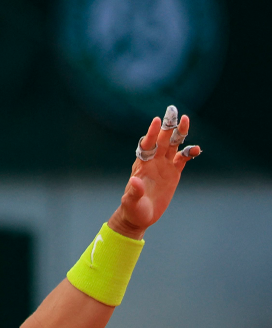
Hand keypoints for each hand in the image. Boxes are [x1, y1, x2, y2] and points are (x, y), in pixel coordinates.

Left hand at [109, 106, 201, 239]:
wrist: (140, 216)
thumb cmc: (133, 209)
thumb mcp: (131, 202)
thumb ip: (133, 192)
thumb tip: (134, 181)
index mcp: (141, 165)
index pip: (146, 145)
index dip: (151, 133)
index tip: (156, 121)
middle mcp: (153, 162)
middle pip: (161, 140)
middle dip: (167, 126)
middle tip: (173, 110)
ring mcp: (164, 166)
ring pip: (173, 145)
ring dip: (179, 133)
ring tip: (186, 120)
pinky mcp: (173, 173)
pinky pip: (183, 159)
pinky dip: (189, 153)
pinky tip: (196, 149)